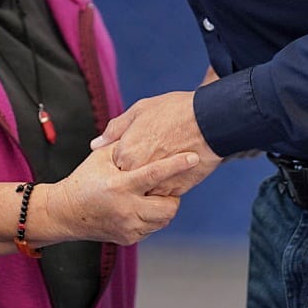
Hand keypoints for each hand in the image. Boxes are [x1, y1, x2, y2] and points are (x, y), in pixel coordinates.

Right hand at [41, 145, 196, 244]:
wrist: (66, 212)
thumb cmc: (85, 179)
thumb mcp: (101, 157)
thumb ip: (124, 145)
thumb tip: (147, 129)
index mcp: (120, 185)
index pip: (155, 174)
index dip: (176, 165)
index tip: (193, 157)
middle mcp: (126, 208)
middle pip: (168, 205)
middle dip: (173, 194)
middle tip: (166, 185)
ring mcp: (128, 226)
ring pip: (164, 219)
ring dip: (164, 206)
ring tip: (154, 195)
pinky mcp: (128, 238)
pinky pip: (153, 228)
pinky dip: (153, 217)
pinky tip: (143, 206)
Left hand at [91, 91, 220, 186]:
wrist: (211, 120)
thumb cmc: (176, 111)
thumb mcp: (141, 110)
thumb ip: (116, 129)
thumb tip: (96, 144)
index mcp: (125, 152)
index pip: (114, 168)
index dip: (124, 161)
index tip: (135, 154)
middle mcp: (137, 171)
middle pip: (129, 184)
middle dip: (135, 177)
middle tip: (150, 161)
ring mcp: (156, 183)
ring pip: (146, 193)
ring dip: (151, 186)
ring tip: (162, 170)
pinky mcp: (175, 190)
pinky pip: (164, 197)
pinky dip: (167, 189)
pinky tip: (174, 175)